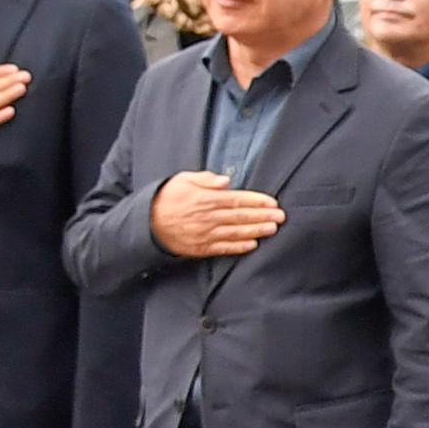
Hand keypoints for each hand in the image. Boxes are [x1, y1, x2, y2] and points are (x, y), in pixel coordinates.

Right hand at [152, 170, 282, 256]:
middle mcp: (207, 217)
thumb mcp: (183, 179)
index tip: (272, 202)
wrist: (147, 223)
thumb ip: (205, 179)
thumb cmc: (167, 197)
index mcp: (205, 199)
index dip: (256, 202)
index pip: (236, 200)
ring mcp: (205, 234)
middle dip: (262, 217)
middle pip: (240, 217)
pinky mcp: (201, 248)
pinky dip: (238, 247)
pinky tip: (253, 245)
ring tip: (272, 229)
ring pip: (235, 233)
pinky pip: (223, 248)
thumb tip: (226, 180)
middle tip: (281, 217)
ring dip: (255, 231)